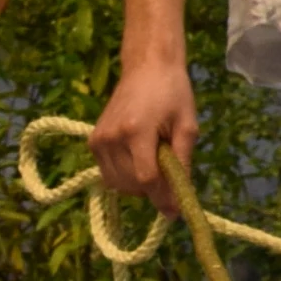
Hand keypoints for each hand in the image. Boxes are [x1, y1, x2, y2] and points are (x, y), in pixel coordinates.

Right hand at [90, 58, 198, 214]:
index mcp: (136, 131)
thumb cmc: (174, 93)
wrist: (147, 68)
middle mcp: (111, 138)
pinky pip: (108, 174)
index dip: (162, 198)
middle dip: (154, 191)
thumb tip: (180, 198)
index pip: (147, 178)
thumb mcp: (187, 126)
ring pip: (118, 184)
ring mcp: (98, 140)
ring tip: (156, 162)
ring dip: (139, 185)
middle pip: (131, 184)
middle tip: (171, 176)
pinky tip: (140, 160)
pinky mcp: (92, 142)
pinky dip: (126, 176)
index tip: (177, 211)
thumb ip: (182, 162)